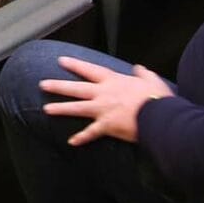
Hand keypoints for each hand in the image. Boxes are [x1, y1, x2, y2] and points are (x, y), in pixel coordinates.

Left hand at [40, 56, 172, 145]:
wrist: (161, 115)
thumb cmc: (157, 97)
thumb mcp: (151, 80)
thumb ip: (143, 73)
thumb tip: (139, 68)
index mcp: (113, 81)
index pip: (90, 70)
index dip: (75, 65)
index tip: (61, 61)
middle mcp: (104, 93)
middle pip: (76, 88)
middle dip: (58, 85)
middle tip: (42, 84)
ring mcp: (103, 109)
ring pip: (77, 107)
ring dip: (60, 108)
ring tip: (46, 109)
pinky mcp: (107, 126)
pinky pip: (91, 133)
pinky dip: (81, 138)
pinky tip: (71, 142)